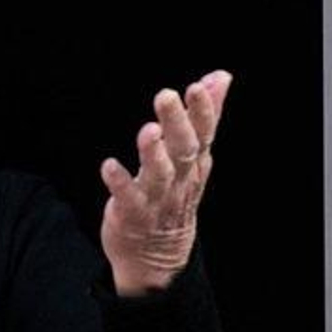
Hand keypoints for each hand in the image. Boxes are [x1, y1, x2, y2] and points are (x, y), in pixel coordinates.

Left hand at [99, 72, 232, 296]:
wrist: (158, 255)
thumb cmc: (176, 192)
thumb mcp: (195, 155)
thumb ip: (206, 115)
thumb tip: (221, 76)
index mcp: (195, 162)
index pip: (203, 133)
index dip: (203, 111)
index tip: (197, 86)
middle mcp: (180, 179)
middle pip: (183, 150)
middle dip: (177, 123)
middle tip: (166, 95)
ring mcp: (157, 199)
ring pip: (159, 175)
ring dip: (153, 153)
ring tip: (148, 130)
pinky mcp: (131, 215)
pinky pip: (127, 199)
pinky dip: (120, 184)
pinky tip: (109, 165)